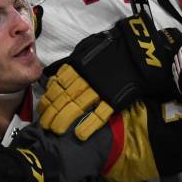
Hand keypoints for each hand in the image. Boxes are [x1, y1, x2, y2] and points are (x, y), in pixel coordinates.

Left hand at [38, 11, 178, 138]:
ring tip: (56, 130)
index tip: (43, 108)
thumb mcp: (89, 48)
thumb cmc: (113, 47)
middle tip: (44, 125)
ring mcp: (99, 90)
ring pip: (77, 106)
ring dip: (64, 119)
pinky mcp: (115, 99)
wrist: (139, 50)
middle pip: (64, 97)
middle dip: (52, 111)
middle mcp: (86, 79)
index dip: (49, 97)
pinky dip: (89, 124)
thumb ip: (74, 60)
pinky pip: (100, 114)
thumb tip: (55, 70)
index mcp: (79, 67)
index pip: (58, 84)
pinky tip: (79, 134)